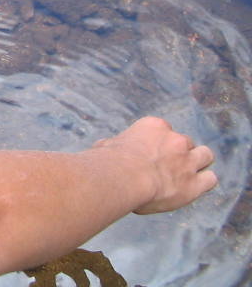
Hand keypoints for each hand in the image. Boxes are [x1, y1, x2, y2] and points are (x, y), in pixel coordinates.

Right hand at [92, 116, 216, 214]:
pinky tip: (193, 187)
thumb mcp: (108, 145)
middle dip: (179, 153)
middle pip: (186, 142)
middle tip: (168, 166)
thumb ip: (114, 145)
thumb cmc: (111, 161)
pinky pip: (210, 179)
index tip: (151, 154)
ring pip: (205, 155)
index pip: (164, 130)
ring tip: (186, 174)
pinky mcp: (196, 183)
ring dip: (198, 163)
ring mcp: (188, 160)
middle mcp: (175, 140)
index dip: (159, 143)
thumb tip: (104, 146)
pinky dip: (204, 182)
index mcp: (154, 126)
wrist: (125, 176)